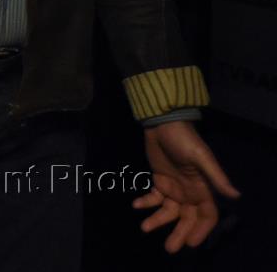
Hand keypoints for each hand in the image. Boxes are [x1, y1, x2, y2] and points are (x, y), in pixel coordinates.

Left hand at [134, 121, 239, 252]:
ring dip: (157, 220)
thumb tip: (236, 196)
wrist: (163, 124)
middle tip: (169, 249)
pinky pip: (153, 197)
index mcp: (202, 188)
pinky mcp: (158, 180)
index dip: (201, 230)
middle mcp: (189, 191)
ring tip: (144, 227)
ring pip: (168, 211)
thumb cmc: (185, 139)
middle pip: (186, 218)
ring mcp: (173, 187)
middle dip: (178, 233)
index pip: (206, 216)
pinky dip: (145, 202)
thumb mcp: (201, 157)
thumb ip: (216, 177)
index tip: (190, 243)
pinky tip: (136, 205)